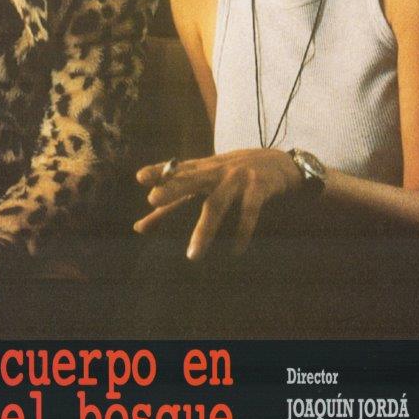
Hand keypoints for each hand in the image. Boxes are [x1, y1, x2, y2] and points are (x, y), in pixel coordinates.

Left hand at [135, 149, 303, 259]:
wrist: (281, 163)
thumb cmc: (233, 176)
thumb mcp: (204, 183)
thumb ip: (173, 205)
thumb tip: (138, 228)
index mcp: (201, 169)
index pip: (176, 170)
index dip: (158, 171)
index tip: (140, 177)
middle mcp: (216, 171)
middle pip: (191, 180)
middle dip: (172, 188)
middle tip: (153, 199)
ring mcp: (237, 178)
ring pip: (216, 204)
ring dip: (205, 230)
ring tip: (192, 256)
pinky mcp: (258, 186)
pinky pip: (249, 211)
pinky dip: (243, 231)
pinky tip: (236, 250)